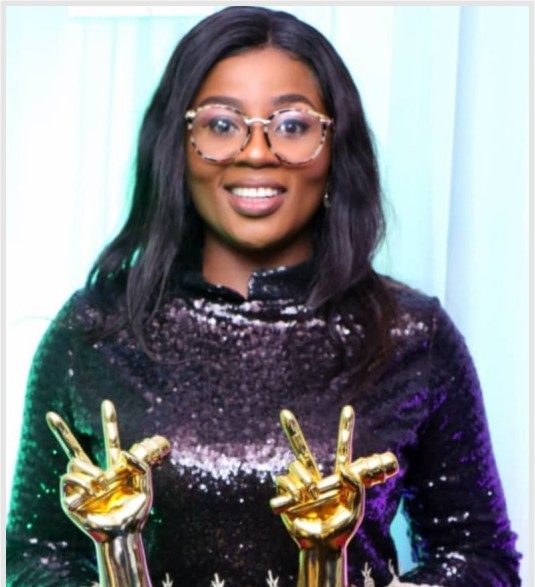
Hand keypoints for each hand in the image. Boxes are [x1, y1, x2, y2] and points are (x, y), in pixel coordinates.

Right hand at [47, 400, 156, 542]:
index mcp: (115, 467)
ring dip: (88, 472)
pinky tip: (92, 490)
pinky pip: (68, 478)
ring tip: (100, 486)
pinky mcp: (70, 498)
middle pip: (74, 449)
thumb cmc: (136, 511)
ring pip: (74, 462)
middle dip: (61, 432)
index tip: (107, 404)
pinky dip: (81, 481)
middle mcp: (96, 473)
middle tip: (49, 415)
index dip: (109, 422)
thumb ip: (140, 464)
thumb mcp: (145, 484)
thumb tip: (122, 453)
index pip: (111, 440)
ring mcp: (82, 485)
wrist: (124, 532)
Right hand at [271, 406, 364, 550]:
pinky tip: (298, 499)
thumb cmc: (341, 530)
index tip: (349, 408)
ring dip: (303, 479)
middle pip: (301, 448)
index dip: (345, 429)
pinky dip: (291, 489)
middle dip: (291, 429)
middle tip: (284, 412)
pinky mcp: (286, 494)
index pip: (341, 450)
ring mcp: (299, 485)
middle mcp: (316, 477)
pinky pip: (283, 481)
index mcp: (336, 477)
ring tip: (310, 495)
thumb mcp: (355, 509)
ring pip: (294, 466)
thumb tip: (346, 468)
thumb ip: (356, 487)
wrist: (323, 546)